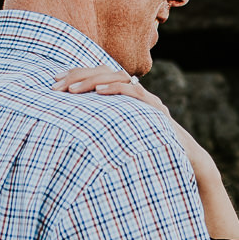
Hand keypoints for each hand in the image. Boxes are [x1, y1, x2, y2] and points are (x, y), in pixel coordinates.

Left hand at [55, 65, 238, 239]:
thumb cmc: (150, 159)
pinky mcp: (157, 111)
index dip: (75, 76)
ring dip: (92, 81)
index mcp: (124, 100)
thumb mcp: (117, 144)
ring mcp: (147, 101)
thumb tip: (67, 141)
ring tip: (71, 89)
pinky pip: (136, 93)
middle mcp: (136, 95)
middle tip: (55, 86)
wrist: (186, 166)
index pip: (97, 77)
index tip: (52, 83)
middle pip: (105, 72)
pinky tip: (99, 92)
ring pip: (118, 77)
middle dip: (77, 76)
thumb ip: (100, 135)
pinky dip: (116, 89)